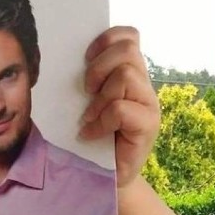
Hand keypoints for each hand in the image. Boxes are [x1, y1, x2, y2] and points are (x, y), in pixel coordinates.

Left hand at [80, 26, 159, 188]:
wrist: (106, 178)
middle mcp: (144, 85)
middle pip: (127, 51)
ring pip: (126, 76)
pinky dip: (101, 121)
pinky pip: (121, 109)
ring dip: (100, 96)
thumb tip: (66, 59)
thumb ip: (89, 81)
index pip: (129, 36)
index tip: (86, 58)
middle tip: (86, 91)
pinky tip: (90, 134)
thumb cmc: (94, 138)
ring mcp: (149, 104)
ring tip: (89, 116)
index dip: (107, 39)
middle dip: (99, 67)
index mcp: (131, 73)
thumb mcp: (88, 103)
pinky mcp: (148, 126)